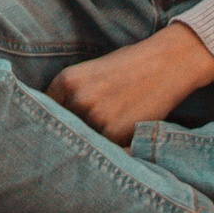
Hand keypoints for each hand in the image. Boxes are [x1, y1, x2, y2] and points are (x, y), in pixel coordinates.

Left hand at [50, 23, 213, 147]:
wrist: (167, 63)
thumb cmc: (130, 66)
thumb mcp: (92, 73)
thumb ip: (73, 95)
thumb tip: (57, 123)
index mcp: (67, 80)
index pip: (46, 110)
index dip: (53, 121)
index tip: (57, 129)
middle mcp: (77, 98)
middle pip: (64, 129)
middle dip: (73, 134)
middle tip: (89, 133)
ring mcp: (96, 116)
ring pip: (86, 141)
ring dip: (94, 142)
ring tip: (113, 128)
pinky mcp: (115, 133)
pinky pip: (106, 149)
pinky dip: (113, 147)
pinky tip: (124, 133)